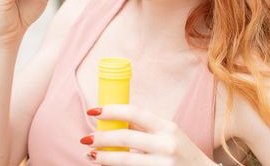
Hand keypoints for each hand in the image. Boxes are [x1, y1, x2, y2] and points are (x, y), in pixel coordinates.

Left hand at [81, 104, 214, 165]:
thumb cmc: (182, 152)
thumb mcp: (169, 134)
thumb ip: (144, 127)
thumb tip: (114, 118)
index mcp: (168, 127)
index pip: (135, 112)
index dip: (111, 110)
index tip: (93, 111)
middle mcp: (167, 145)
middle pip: (125, 138)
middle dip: (101, 138)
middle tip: (86, 139)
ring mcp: (164, 165)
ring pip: (125, 161)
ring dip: (104, 158)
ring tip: (92, 156)